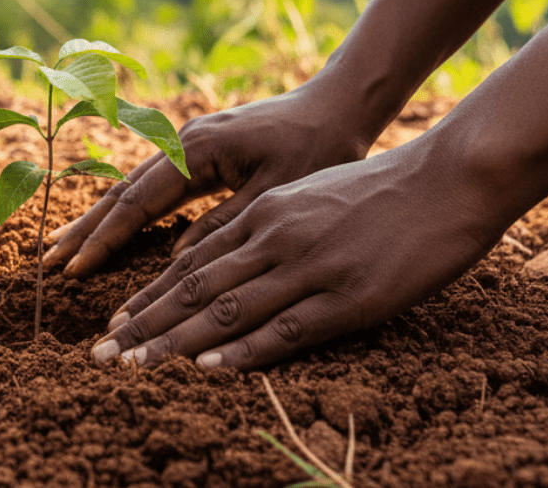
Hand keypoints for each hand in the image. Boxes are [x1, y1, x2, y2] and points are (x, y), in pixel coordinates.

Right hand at [44, 82, 374, 277]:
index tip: (75, 270)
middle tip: (48, 262)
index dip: (104, 240)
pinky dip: (126, 210)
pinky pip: (152, 185)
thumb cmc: (319, 147)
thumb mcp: (275, 194)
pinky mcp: (199, 153)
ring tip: (63, 246)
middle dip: (85, 229)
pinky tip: (110, 226)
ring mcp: (187, 145)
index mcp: (195, 149)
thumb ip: (223, 227)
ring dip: (97, 219)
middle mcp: (182, 142)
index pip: (136, 202)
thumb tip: (176, 262)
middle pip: (121, 191)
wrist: (340, 103)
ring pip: (131, 187)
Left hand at [89, 136, 506, 369]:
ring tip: (135, 366)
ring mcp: (310, 267)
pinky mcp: (347, 297)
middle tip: (101, 353)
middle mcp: (275, 238)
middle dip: (143, 323)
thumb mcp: (305, 196)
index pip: (190, 261)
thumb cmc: (376, 190)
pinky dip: (243, 351)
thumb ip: (261, 226)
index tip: (114, 321)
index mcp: (264, 213)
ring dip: (175, 342)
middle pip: (194, 287)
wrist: (446, 179)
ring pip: (227, 309)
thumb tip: (218, 254)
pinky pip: (284, 329)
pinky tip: (208, 368)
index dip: (149, 295)